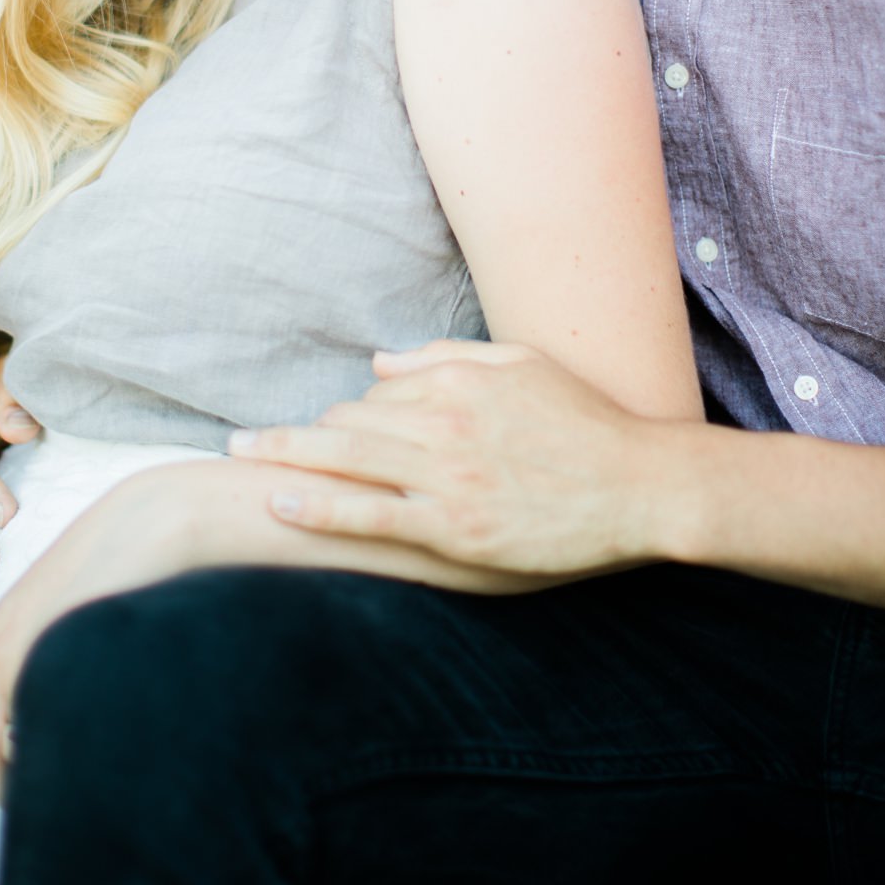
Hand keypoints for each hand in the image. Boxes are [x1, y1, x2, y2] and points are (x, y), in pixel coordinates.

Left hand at [0, 478, 168, 797]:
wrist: (147, 522)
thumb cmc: (121, 569)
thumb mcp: (71, 619)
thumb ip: (54, 656)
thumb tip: (62, 705)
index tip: (16, 783)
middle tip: (28, 806)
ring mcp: (12, 649)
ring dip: (1, 784)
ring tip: (44, 801)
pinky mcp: (38, 651)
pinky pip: (10, 728)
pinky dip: (22, 763)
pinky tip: (57, 765)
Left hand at [232, 341, 660, 575]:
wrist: (645, 487)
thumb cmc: (589, 424)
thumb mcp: (522, 365)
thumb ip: (446, 356)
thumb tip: (378, 360)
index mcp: (457, 384)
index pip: (373, 394)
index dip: (345, 413)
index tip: (326, 429)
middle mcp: (443, 425)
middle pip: (347, 423)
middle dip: (300, 434)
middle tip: (251, 442)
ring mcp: (448, 478)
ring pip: (346, 461)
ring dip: (284, 456)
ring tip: (239, 457)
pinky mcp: (456, 528)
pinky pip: (373, 515)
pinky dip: (322, 508)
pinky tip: (281, 502)